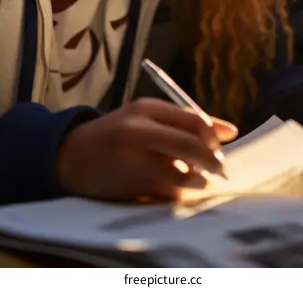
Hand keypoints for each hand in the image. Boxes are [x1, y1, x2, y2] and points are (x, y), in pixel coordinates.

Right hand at [56, 98, 237, 201]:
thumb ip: (185, 122)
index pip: (193, 121)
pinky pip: (165, 193)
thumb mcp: (146, 117)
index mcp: (147, 108)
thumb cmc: (118, 133)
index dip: (214, 138)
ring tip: (196, 181)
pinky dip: (176, 193)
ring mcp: (132, 159)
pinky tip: (172, 189)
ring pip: (181, 174)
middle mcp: (139, 131)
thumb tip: (231, 131)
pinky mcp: (129, 186)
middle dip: (213, 162)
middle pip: (191, 146)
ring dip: (196, 182)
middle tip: (220, 171)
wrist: (71, 156)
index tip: (221, 150)